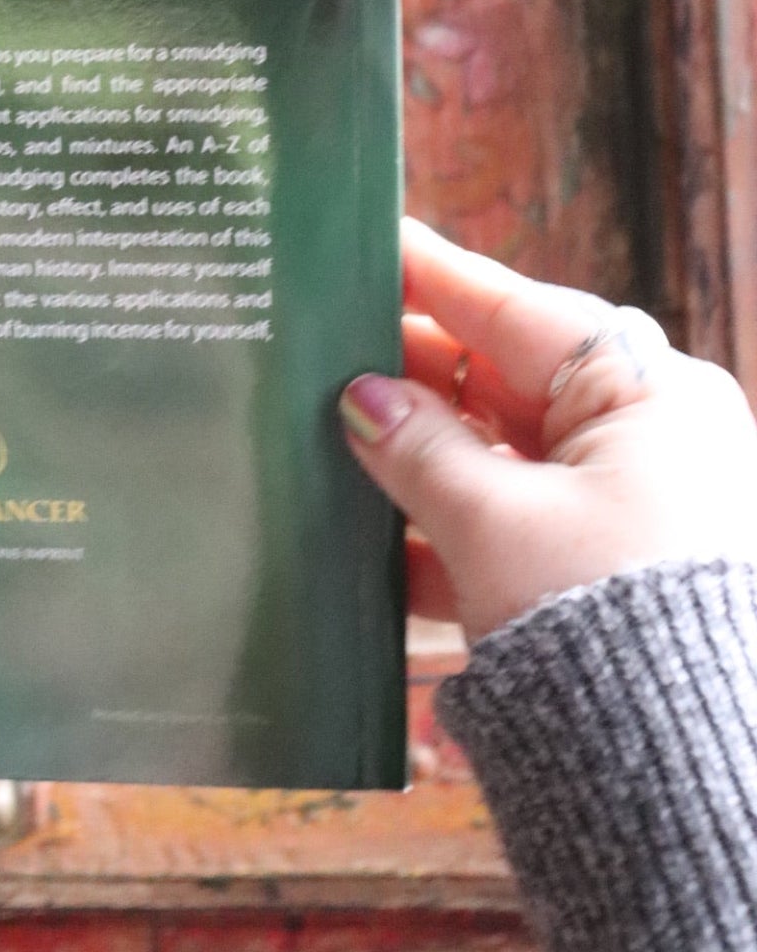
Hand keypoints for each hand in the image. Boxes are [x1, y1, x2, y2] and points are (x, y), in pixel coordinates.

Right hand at [342, 219, 756, 641]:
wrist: (685, 770)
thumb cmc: (604, 620)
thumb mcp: (493, 522)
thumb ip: (419, 448)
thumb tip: (360, 397)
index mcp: (646, 396)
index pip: (516, 312)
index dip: (434, 278)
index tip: (374, 240)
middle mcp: (648, 437)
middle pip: (506, 381)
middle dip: (414, 373)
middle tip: (326, 347)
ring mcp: (630, 505)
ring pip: (502, 452)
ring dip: (421, 454)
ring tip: (330, 433)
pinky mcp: (605, 569)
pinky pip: (513, 519)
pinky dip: (448, 522)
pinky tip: (373, 534)